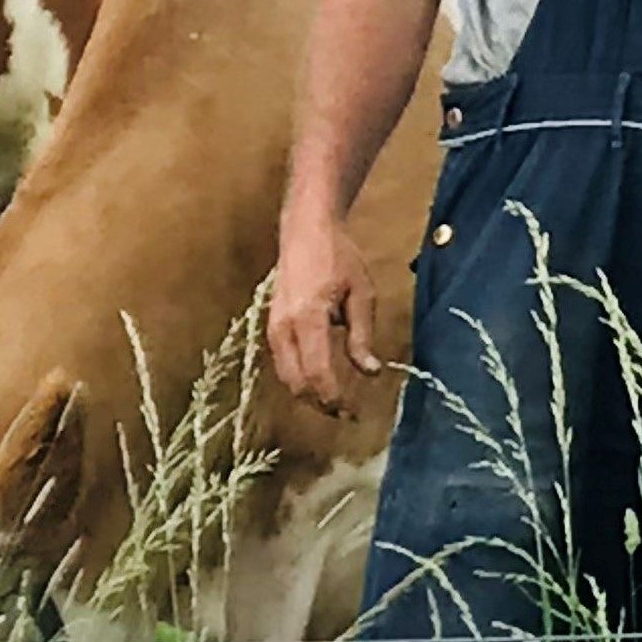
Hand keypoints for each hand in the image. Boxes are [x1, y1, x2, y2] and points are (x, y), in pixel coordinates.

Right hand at [267, 208, 385, 415]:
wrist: (306, 229)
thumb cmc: (338, 256)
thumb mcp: (361, 294)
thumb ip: (362, 336)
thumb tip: (369, 372)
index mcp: (308, 318)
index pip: (317, 374)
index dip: (334, 399)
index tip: (354, 411)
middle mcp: (284, 327)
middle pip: (296, 383)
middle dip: (320, 403)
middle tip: (347, 411)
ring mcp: (273, 326)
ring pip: (286, 377)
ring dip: (309, 394)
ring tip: (336, 400)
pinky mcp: (272, 325)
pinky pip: (283, 363)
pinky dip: (300, 378)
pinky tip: (321, 379)